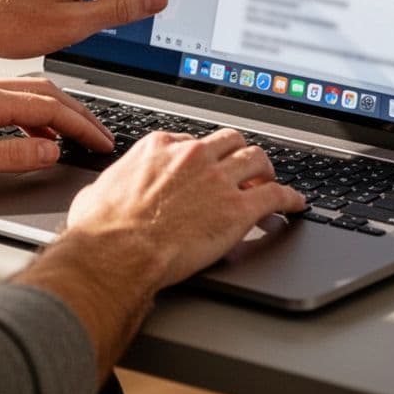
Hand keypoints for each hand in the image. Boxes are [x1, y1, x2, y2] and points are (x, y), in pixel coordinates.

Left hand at [0, 76, 111, 195]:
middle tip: (98, 135)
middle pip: (44, 93)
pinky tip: (31, 135)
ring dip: (56, 113)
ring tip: (74, 134)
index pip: (49, 108)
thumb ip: (10, 157)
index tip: (100, 140)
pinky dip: (31, 115)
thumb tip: (50, 152)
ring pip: (27, 94)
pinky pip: (8, 100)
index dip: (81, 125)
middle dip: (77, 114)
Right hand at [65, 129, 306, 290]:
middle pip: (230, 141)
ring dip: (265, 170)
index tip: (205, 166)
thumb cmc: (101, 229)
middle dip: (238, 152)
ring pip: (257, 158)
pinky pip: (275, 195)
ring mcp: (218, 179)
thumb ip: (112, 184)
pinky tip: (295, 204)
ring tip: (269, 180)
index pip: (191, 140)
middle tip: (243, 168)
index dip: (202, 156)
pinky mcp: (238, 208)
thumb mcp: (97, 192)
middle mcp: (192, 156)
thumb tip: (103, 192)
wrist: (116, 253)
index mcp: (160, 147)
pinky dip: (290, 197)